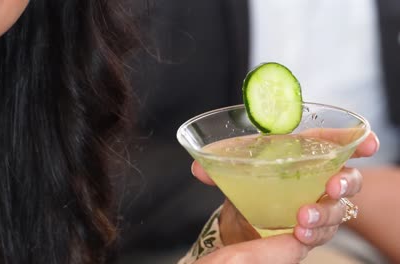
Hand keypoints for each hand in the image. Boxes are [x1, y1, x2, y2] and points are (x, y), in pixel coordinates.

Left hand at [191, 131, 378, 258]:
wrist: (244, 213)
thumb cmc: (248, 180)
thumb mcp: (233, 167)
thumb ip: (216, 165)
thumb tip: (198, 168)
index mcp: (302, 154)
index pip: (335, 144)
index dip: (356, 141)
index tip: (368, 142)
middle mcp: (316, 179)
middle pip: (347, 178)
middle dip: (347, 181)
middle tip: (333, 185)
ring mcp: (316, 205)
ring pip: (338, 210)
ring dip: (325, 213)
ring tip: (303, 217)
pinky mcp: (310, 228)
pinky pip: (323, 232)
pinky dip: (314, 233)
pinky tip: (301, 233)